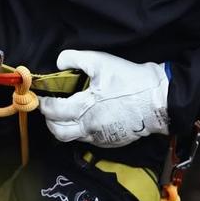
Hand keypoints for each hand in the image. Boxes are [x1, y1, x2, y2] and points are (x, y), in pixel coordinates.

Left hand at [39, 49, 169, 146]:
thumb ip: (74, 59)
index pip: (54, 111)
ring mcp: (101, 137)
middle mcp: (90, 127)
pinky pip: (88, 139)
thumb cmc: (129, 79)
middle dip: (49, 120)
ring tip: (63, 114)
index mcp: (85, 108)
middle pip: (58, 132)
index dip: (44, 104)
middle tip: (48, 108)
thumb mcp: (100, 61)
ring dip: (62, 127)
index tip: (41, 97)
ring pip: (72, 138)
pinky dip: (79, 130)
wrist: (158, 99)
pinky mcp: (111, 141)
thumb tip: (58, 63)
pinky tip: (83, 118)